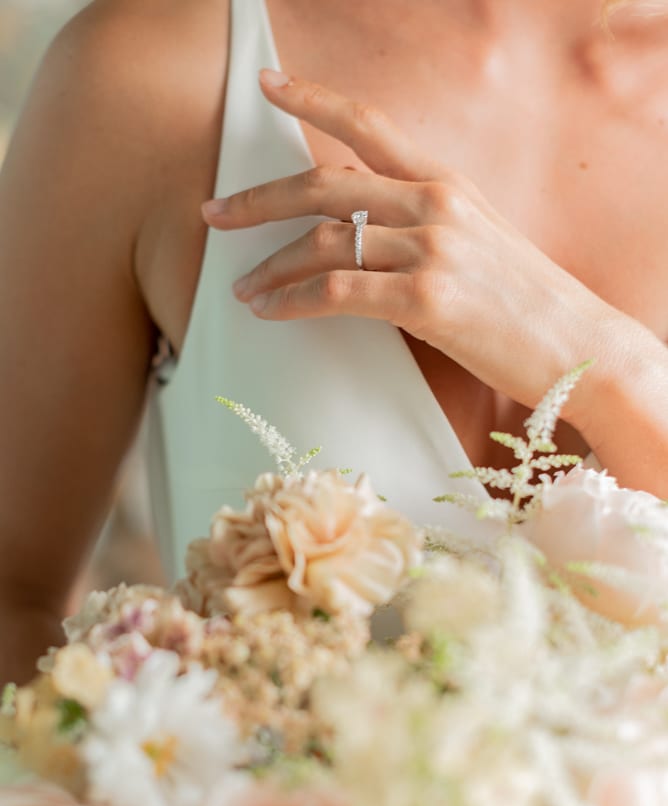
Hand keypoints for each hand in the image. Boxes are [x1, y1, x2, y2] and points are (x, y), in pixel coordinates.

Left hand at [202, 70, 625, 414]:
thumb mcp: (479, 242)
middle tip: (214, 215)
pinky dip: (292, 301)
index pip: (368, 127)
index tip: (266, 86)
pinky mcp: (425, 299)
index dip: (312, 100)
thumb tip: (363, 237)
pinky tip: (271, 313)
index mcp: (446, 182)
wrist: (580, 346)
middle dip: (257, 200)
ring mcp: (431, 249)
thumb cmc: (526, 303)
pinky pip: (336, 290)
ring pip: (322, 242)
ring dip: (269, 267)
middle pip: (324, 186)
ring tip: (242, 287)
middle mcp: (435, 203)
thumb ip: (423, 227)